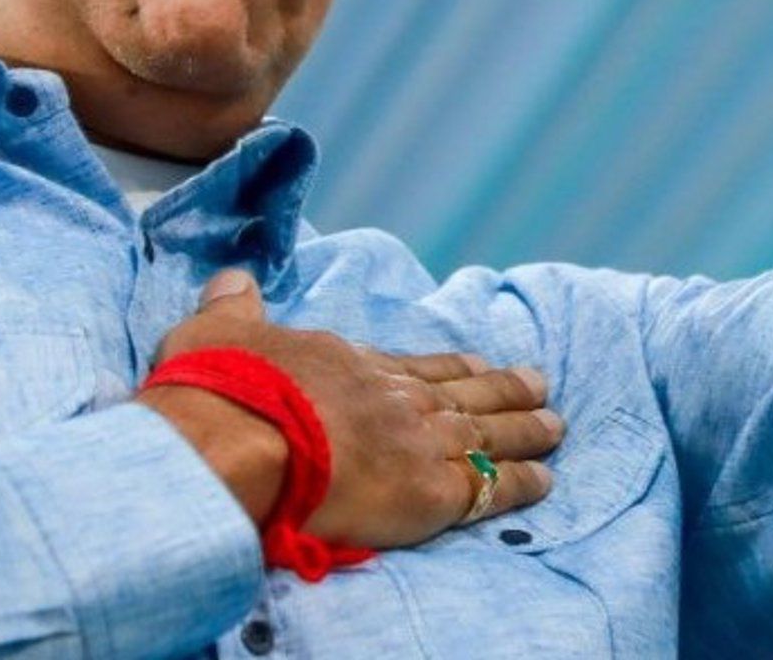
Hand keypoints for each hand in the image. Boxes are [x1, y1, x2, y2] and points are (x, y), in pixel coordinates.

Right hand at [137, 269, 563, 549]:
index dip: (446, 367)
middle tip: (540, 382)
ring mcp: (418, 442)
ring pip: (487, 434)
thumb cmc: (222, 388)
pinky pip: (489, 487)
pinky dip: (521, 482)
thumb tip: (233, 278)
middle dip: (503, 388)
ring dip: (524, 428)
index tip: (472, 364)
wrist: (237, 442)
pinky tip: (545, 480)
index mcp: (350, 363)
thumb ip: (232, 306)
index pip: (411, 365)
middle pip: (462, 394)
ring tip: (555, 424)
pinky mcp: (429, 493)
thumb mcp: (217, 331)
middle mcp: (394, 397)